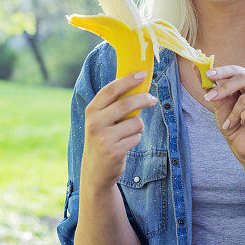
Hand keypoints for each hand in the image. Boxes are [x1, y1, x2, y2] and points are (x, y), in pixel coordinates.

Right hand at [81, 72, 157, 191]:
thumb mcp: (100, 120)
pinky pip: (136, 137)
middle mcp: (94, 123)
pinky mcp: (114, 151)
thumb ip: (112, 104)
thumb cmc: (102, 138)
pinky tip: (125, 145)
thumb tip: (136, 83)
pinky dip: (135, 139)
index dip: (128, 80)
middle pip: (126, 104)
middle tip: (152, 99)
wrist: (95, 170)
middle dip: (143, 99)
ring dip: (138, 127)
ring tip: (128, 133)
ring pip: (135, 122)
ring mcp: (103, 138)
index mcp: (91, 110)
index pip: (110, 90)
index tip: (142, 74)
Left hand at [202, 65, 244, 165]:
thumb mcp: (219, 104)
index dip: (222, 71)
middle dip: (224, 88)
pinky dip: (244, 117)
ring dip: (234, 112)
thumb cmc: (232, 124)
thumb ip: (211, 87)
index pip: (237, 70)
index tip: (207, 75)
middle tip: (210, 98)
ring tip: (230, 122)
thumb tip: (196, 67)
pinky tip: (243, 124)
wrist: (242, 147)